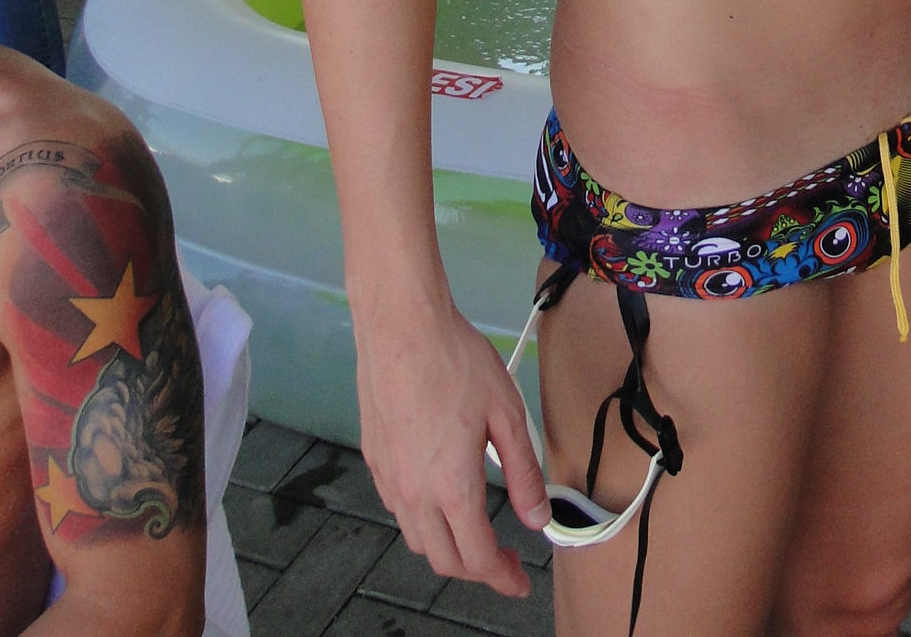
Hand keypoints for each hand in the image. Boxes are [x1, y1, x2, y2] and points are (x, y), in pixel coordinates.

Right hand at [354, 294, 549, 593]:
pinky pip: (399, 509)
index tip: (518, 583)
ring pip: (418, 539)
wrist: (401, 326)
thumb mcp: (507, 413)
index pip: (476, 557)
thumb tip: (536, 517)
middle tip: (503, 560)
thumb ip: (523, 472)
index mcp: (451, 486)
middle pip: (444, 559)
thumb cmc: (455, 361)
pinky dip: (424, 520)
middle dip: (476, 569)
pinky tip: (441, 497)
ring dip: (448, 547)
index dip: (501, 578)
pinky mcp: (374, 459)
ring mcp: (388, 478)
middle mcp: (413, 492)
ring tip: (475, 530)